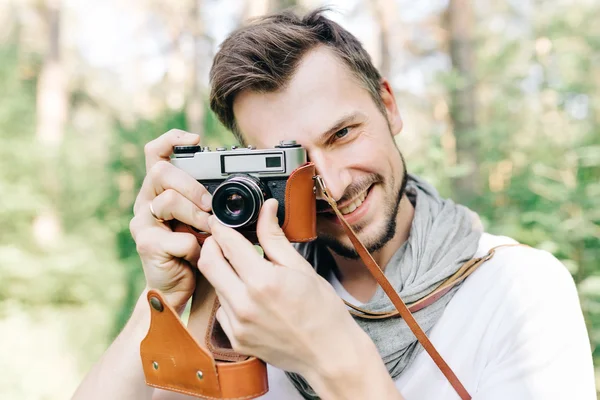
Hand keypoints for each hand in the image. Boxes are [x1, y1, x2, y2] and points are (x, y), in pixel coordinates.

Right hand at [129, 129, 212, 310]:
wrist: (178, 288)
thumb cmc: (194, 251)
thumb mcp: (204, 220)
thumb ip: (211, 202)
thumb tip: (237, 188)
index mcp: (160, 190)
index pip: (155, 153)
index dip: (171, 140)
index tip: (194, 139)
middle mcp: (146, 201)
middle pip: (160, 172)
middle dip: (191, 185)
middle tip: (210, 204)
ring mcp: (143, 223)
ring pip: (168, 202)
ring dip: (196, 215)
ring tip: (209, 230)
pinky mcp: (147, 245)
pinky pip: (179, 238)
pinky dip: (196, 247)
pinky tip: (197, 255)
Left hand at [198, 198, 360, 375]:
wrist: (329, 354)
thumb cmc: (322, 312)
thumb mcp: (301, 268)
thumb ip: (275, 238)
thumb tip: (267, 210)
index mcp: (262, 281)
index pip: (227, 243)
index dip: (221, 227)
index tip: (219, 222)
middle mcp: (244, 304)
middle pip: (208, 263)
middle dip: (212, 246)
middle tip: (223, 241)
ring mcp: (237, 325)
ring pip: (214, 286)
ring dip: (223, 273)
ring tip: (245, 272)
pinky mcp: (236, 339)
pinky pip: (222, 310)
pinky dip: (230, 298)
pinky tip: (251, 298)